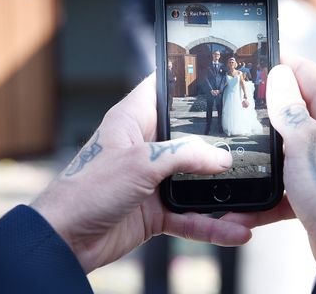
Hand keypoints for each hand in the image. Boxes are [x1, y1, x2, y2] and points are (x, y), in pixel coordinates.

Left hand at [31, 74, 250, 272]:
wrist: (65, 240)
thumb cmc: (86, 190)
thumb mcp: (139, 163)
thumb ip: (183, 156)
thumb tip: (220, 158)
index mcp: (132, 120)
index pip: (162, 89)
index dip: (186, 79)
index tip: (218, 75)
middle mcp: (145, 146)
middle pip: (188, 137)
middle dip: (217, 142)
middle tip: (249, 140)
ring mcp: (151, 179)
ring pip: (194, 180)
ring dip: (219, 191)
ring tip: (249, 194)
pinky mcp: (155, 209)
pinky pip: (190, 214)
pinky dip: (211, 224)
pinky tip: (233, 230)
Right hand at [223, 58, 315, 261]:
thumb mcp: (305, 142)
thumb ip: (289, 107)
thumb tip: (278, 74)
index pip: (306, 73)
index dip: (280, 65)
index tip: (252, 63)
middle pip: (293, 106)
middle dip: (265, 105)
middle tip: (236, 103)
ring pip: (284, 141)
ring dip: (262, 146)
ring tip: (236, 142)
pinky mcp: (311, 182)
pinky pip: (283, 174)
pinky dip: (267, 182)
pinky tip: (248, 193)